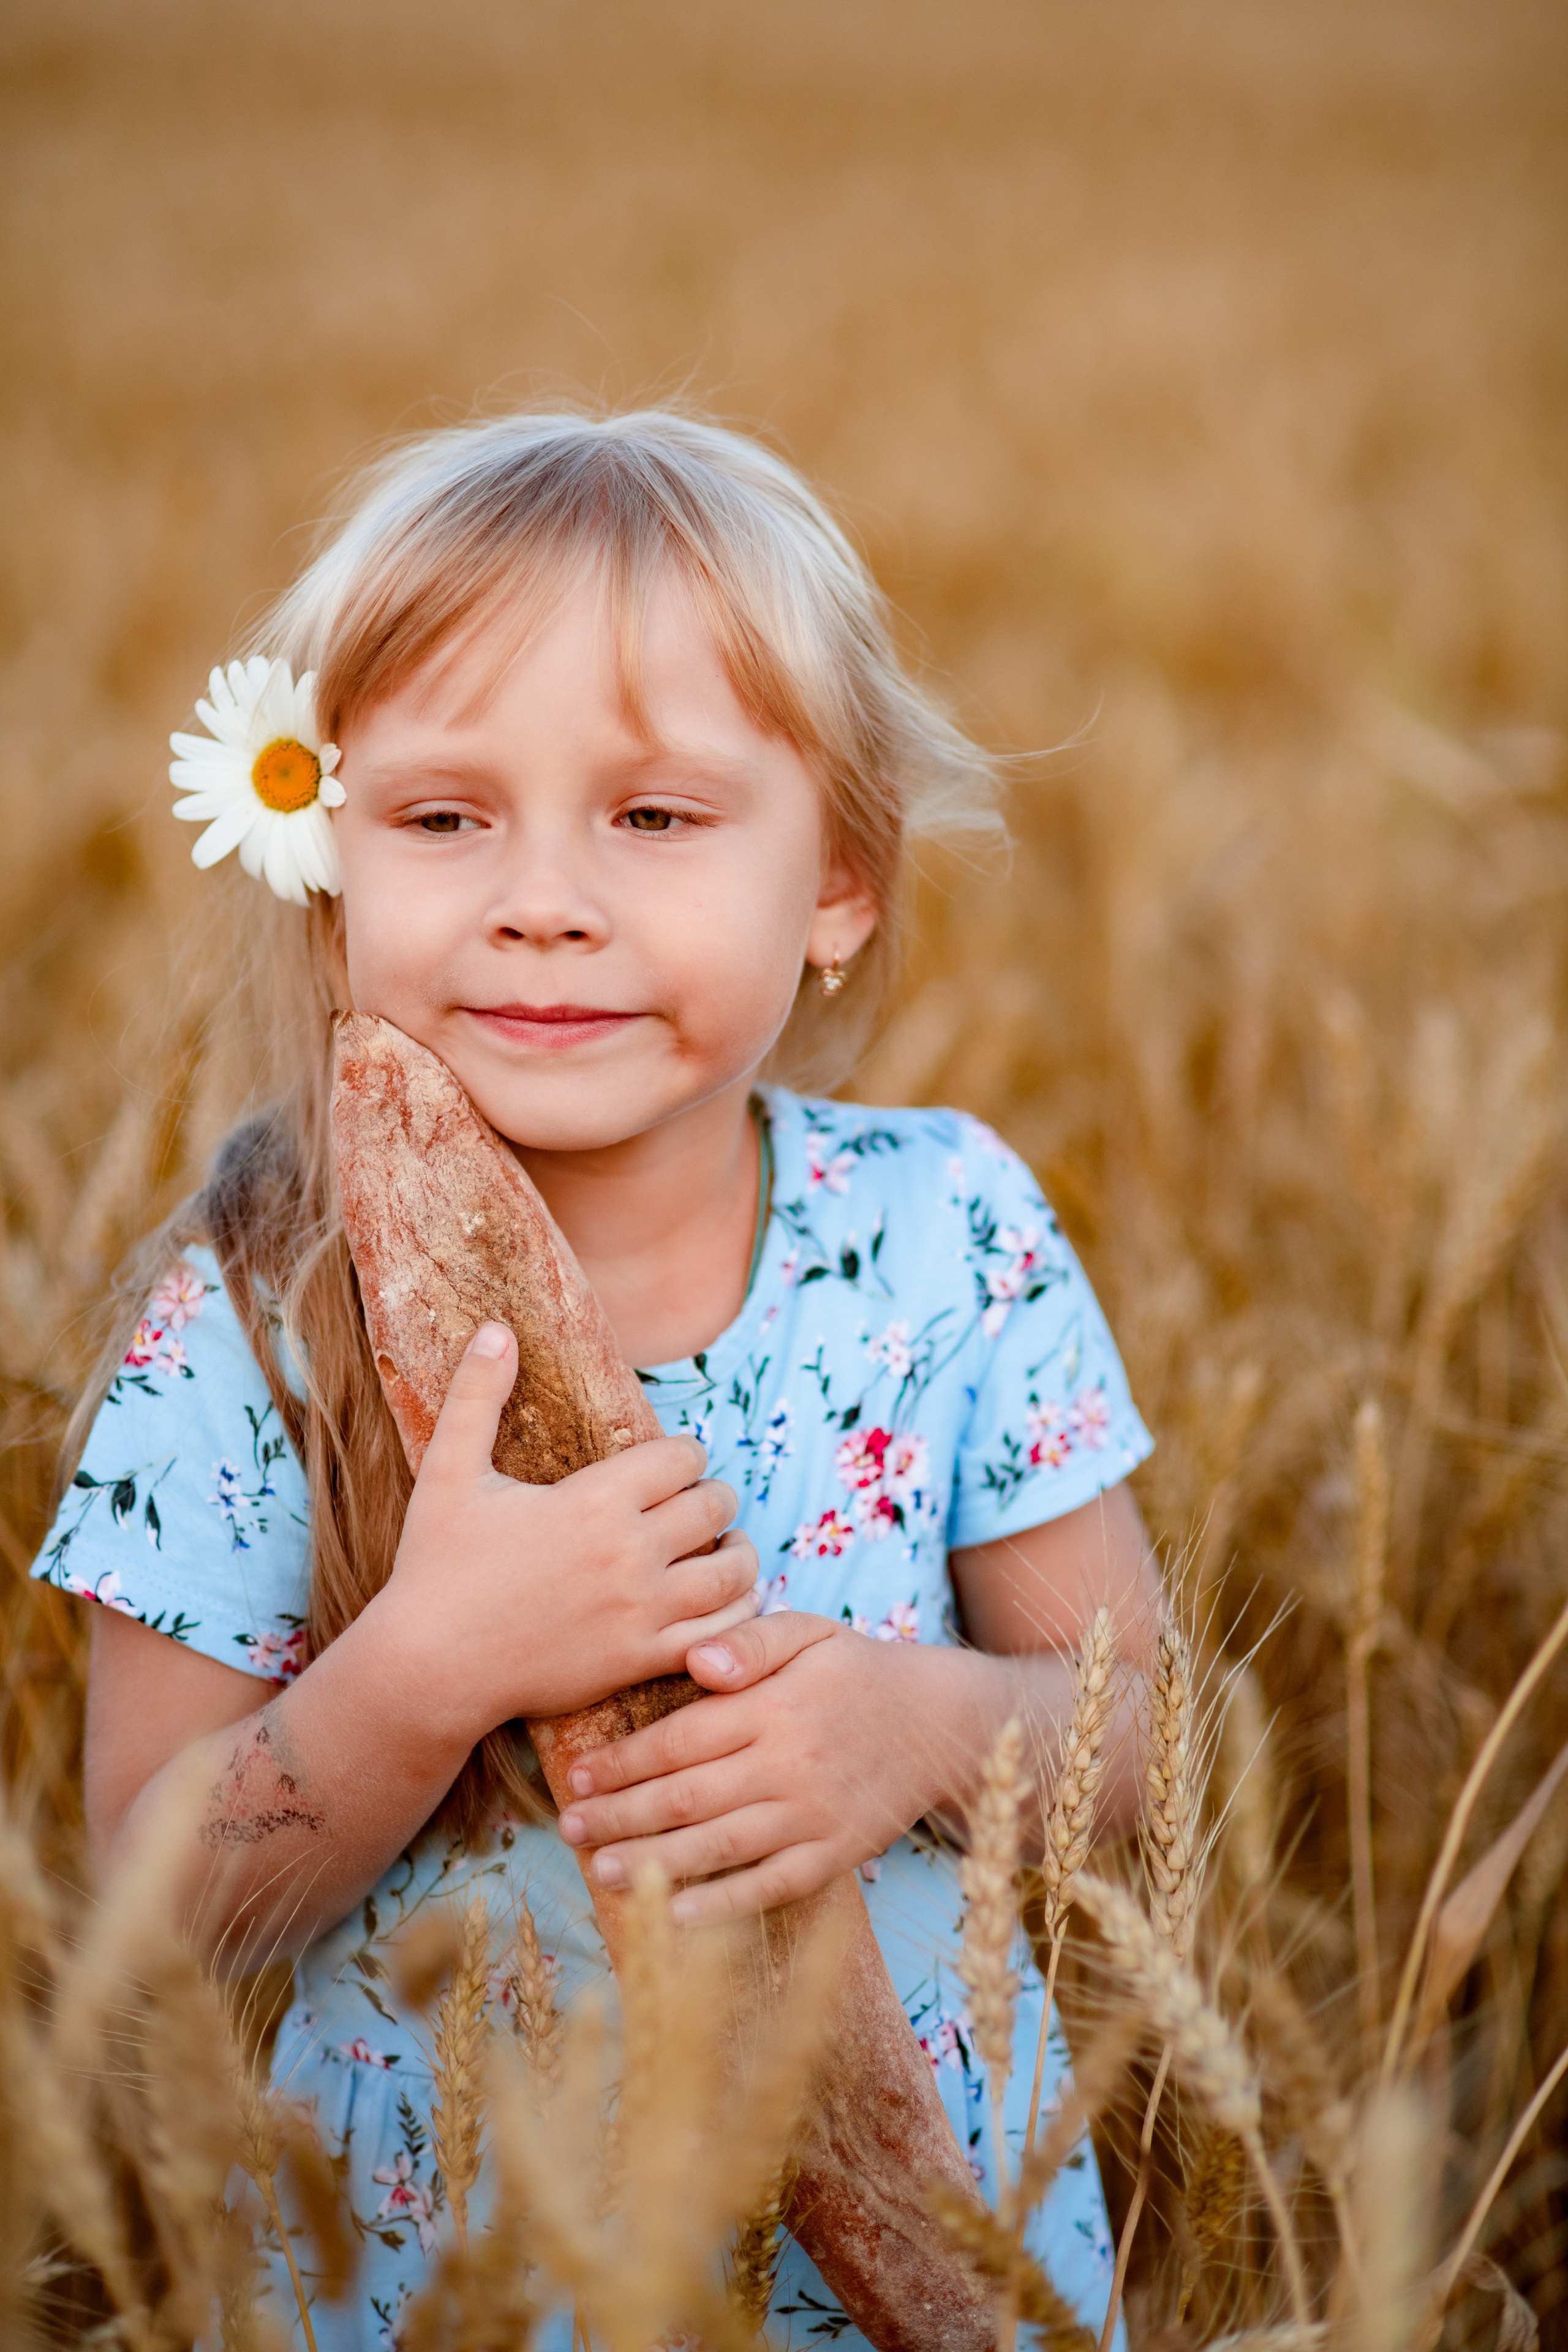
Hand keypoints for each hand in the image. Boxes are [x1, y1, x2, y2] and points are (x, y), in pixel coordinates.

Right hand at [369, 1324, 760, 1737]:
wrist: (428, 1668)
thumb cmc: (435, 1566)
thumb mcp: (448, 1471)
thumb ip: (477, 1395)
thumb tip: (497, 1328)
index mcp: (593, 1500)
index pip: (681, 1457)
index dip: (686, 1453)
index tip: (676, 1461)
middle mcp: (628, 1553)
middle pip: (714, 1505)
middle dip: (714, 1495)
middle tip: (701, 1500)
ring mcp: (640, 1611)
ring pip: (731, 1572)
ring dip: (736, 1552)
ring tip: (723, 1547)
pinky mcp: (640, 1660)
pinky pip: (720, 1634)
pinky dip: (735, 1615)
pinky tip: (720, 1603)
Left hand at [554, 1612, 988, 1922]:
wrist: (940, 1723)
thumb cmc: (856, 1672)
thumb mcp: (809, 1632)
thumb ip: (751, 1641)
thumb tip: (697, 1659)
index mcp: (773, 1707)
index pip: (680, 1740)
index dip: (624, 1762)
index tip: (580, 1777)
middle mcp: (789, 1764)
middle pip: (687, 1798)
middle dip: (621, 1816)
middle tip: (570, 1829)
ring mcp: (813, 1815)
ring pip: (719, 1846)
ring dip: (654, 1863)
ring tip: (602, 1872)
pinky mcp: (836, 1854)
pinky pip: (770, 1885)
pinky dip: (722, 1904)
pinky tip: (676, 1914)